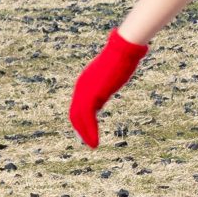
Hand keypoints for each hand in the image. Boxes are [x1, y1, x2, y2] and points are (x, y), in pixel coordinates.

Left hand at [69, 29, 148, 147]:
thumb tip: (105, 95)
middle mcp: (80, 88)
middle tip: (88, 142)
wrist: (122, 51)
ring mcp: (83, 93)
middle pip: (75, 114)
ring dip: (85, 134)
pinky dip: (90, 132)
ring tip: (92, 145)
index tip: (87, 130)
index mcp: (84, 83)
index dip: (81, 120)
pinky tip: (95, 142)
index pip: (78, 105)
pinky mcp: (90, 98)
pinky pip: (87, 120)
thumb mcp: (112, 76)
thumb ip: (105, 87)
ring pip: (78, 119)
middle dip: (80, 129)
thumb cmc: (122, 58)